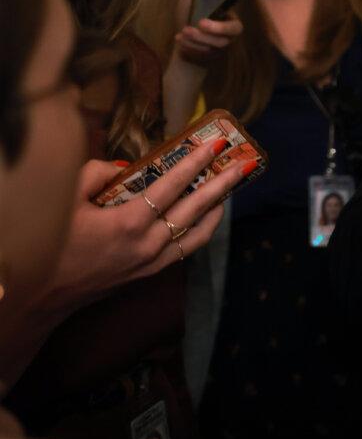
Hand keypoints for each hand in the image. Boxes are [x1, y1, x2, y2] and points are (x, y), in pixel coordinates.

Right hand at [41, 138, 252, 312]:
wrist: (42, 293)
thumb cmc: (52, 242)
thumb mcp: (66, 198)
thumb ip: (96, 174)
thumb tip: (124, 166)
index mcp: (128, 223)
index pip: (171, 186)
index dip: (195, 163)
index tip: (215, 145)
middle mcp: (148, 244)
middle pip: (195, 209)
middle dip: (221, 184)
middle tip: (242, 164)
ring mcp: (152, 262)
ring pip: (198, 233)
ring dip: (217, 209)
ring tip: (231, 188)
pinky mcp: (150, 274)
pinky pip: (186, 249)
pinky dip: (201, 230)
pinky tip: (207, 217)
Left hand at [171, 0, 243, 66]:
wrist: (181, 39)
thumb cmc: (190, 13)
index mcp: (228, 20)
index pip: (235, 27)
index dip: (220, 27)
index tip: (201, 21)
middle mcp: (227, 38)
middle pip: (224, 42)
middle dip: (206, 36)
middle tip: (190, 27)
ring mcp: (218, 51)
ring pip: (212, 50)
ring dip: (194, 41)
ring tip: (181, 33)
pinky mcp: (209, 60)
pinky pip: (201, 58)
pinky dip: (188, 49)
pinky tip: (179, 41)